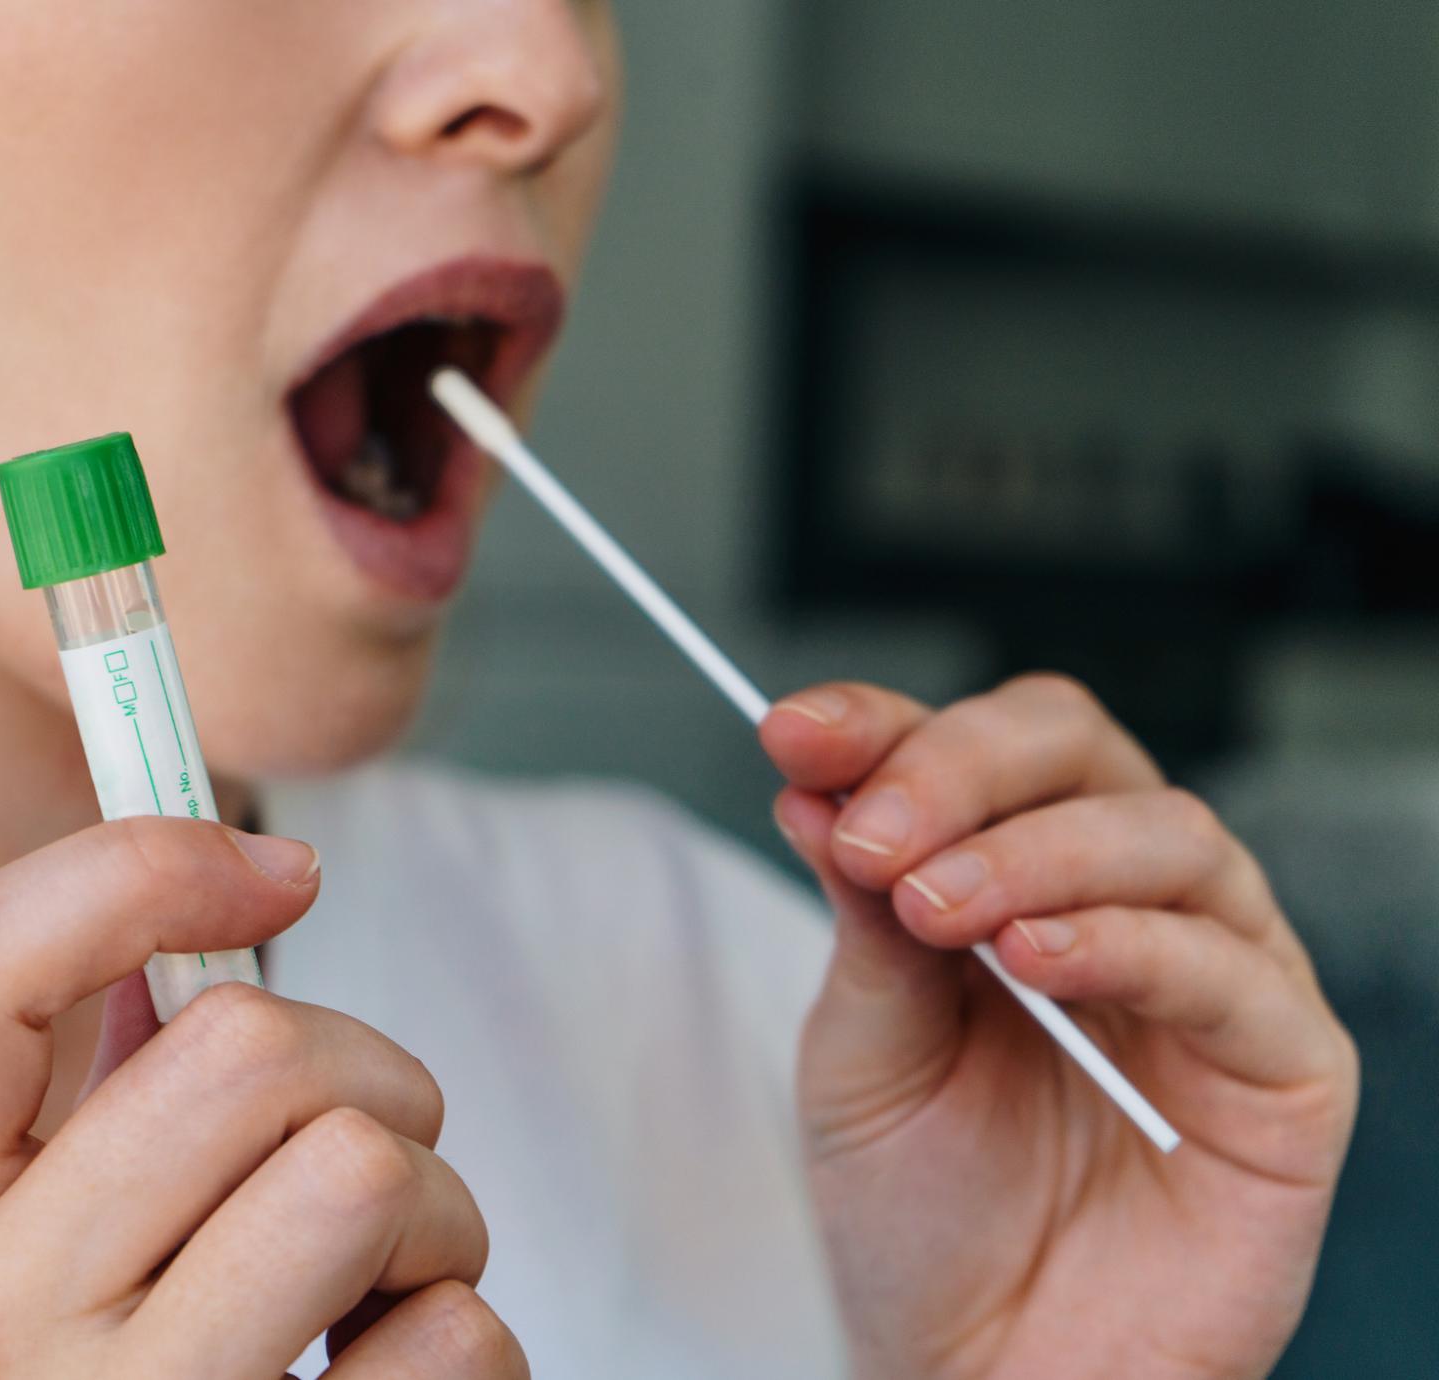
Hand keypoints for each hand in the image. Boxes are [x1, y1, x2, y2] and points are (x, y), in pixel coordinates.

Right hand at [0, 818, 524, 1378]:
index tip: (280, 867)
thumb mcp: (61, 1227)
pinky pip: (456, 1335)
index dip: (141, 862)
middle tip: (358, 1151)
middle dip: (365, 1071)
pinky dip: (463, 1331)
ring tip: (373, 1279)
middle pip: (243, 1050)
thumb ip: (105, 1067)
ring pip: (366, 1171)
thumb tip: (236, 869)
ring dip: (430, 1208)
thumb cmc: (139, 1366)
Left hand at [761, 675, 1357, 1379]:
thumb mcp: (863, 1051)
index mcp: (1013, 880)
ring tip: (939, 911)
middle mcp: (1120, 904)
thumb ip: (862, 917)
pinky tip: (1038, 962)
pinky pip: (1233, 970)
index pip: (975, 750)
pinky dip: (1132, 941)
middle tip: (875, 838)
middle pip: (1076, 753)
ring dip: (1037, 852)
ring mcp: (1213, 978)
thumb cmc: (923, 1219)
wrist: (981, 1373)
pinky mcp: (1285, 1072)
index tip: (796, 733)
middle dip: (960, 771)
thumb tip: (817, 782)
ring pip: (1166, 835)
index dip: (886, 724)